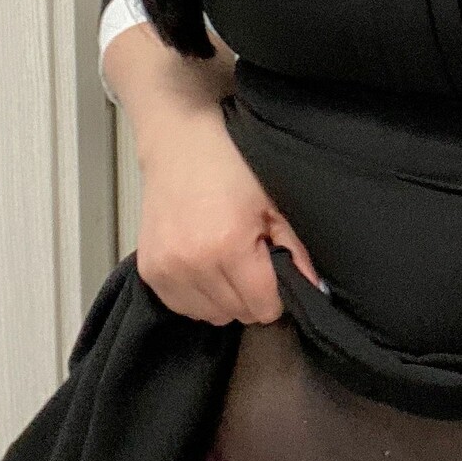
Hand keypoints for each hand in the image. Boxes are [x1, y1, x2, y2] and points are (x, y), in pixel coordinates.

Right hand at [134, 98, 326, 326]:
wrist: (181, 145)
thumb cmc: (231, 167)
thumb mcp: (273, 203)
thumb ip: (295, 251)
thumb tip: (312, 289)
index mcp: (229, 245)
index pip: (263, 307)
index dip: (277, 296)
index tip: (274, 275)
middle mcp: (194, 263)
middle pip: (237, 313)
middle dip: (250, 295)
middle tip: (249, 260)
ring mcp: (167, 269)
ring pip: (210, 316)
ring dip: (223, 298)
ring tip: (224, 261)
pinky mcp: (149, 271)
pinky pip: (182, 307)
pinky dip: (197, 296)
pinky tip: (202, 266)